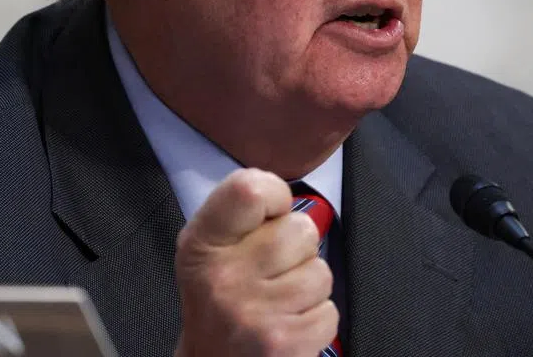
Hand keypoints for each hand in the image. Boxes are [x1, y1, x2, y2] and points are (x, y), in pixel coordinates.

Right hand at [174, 168, 337, 356]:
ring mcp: (255, 312)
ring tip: (280, 301)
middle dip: (298, 250)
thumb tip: (286, 197)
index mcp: (203, 243)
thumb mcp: (209, 247)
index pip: (251, 190)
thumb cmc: (218, 299)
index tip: (271, 216)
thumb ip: (242, 215)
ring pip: (321, 272)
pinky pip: (329, 312)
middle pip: (301, 229)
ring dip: (309, 287)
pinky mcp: (284, 343)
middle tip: (272, 272)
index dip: (275, 195)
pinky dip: (316, 319)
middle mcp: (224, 277)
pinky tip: (289, 325)